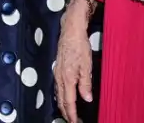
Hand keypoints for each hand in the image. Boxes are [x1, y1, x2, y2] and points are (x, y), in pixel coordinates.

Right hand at [54, 0, 93, 122]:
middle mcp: (59, 77)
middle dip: (66, 112)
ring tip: (69, 112)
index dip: (72, 114)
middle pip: (61, 100)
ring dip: (63, 104)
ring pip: (58, 94)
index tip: (76, 122)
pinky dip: (61, 95)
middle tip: (72, 120)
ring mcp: (57, 72)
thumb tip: (86, 98)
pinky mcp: (58, 68)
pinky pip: (58, 86)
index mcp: (67, 78)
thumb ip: (85, 84)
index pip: (69, 101)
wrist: (70, 30)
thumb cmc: (79, 45)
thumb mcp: (86, 65)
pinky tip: (65, 95)